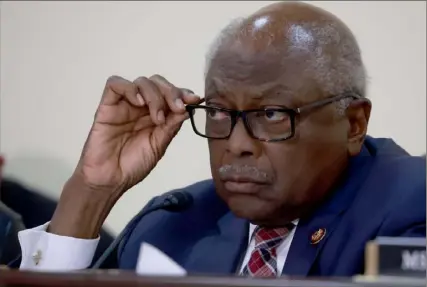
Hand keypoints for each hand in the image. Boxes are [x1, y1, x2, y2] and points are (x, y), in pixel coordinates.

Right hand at [76, 75, 200, 195]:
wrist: (110, 180)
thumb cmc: (133, 165)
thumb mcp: (159, 145)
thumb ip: (171, 126)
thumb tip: (187, 108)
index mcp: (156, 114)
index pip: (170, 94)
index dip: (183, 93)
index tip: (195, 100)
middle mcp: (141, 107)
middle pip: (158, 83)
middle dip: (171, 92)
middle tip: (177, 107)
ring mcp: (125, 105)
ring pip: (141, 82)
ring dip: (154, 95)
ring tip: (157, 117)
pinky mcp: (107, 106)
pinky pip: (115, 84)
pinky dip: (130, 88)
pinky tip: (138, 103)